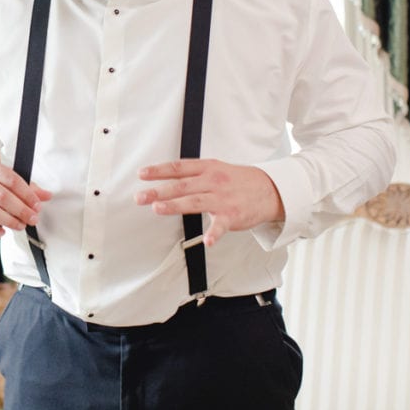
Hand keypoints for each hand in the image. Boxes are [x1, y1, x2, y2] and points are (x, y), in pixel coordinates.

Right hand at [0, 158, 51, 240]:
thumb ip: (23, 186)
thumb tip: (47, 196)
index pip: (12, 180)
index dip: (27, 194)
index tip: (37, 206)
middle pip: (2, 196)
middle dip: (21, 210)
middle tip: (33, 219)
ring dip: (9, 221)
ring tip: (21, 225)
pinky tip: (1, 233)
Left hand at [135, 159, 284, 246]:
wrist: (269, 189)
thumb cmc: (237, 180)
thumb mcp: (215, 168)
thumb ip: (192, 173)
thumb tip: (165, 176)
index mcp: (207, 168)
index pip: (178, 168)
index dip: (159, 170)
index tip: (142, 174)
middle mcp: (212, 182)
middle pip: (181, 186)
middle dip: (159, 191)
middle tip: (140, 197)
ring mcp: (222, 199)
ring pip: (195, 202)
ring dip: (175, 205)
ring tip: (157, 209)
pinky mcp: (232, 216)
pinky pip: (221, 226)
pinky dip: (214, 234)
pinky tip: (206, 241)